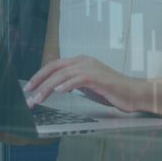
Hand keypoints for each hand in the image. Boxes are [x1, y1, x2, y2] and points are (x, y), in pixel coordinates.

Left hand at [23, 56, 148, 112]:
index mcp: (81, 61)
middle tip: (28, 95)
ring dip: (47, 88)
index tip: (29, 88)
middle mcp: (84, 61)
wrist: (134, 93)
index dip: (40, 75)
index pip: (55, 65)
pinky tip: (58, 91)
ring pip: (63, 75)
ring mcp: (91, 68)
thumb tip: (56, 87)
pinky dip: (67, 84)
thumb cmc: (112, 91)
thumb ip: (74, 82)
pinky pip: (78, 79)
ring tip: (37, 99)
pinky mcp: (98, 78)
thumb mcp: (88, 85)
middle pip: (55, 68)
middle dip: (39, 81)